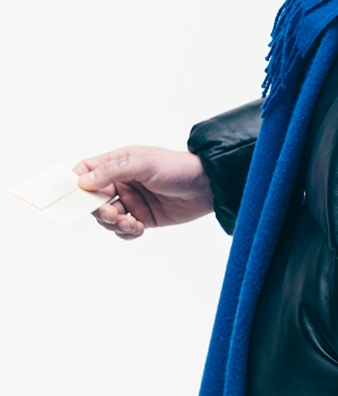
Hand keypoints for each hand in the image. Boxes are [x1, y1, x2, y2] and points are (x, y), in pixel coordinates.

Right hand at [74, 146, 214, 239]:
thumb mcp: (144, 164)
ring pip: (106, 218)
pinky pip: (123, 230)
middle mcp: (122, 182)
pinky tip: (138, 227)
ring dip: (113, 223)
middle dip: (97, 211)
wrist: (208, 186)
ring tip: (131, 222)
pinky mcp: (143, 217)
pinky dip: (125, 232)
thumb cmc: (178, 168)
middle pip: (92, 200)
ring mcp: (132, 201)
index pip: (86, 171)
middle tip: (112, 215)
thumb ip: (112, 171)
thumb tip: (82, 182)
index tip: (71, 198)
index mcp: (119, 163)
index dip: (75, 183)